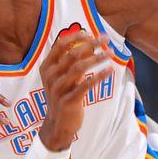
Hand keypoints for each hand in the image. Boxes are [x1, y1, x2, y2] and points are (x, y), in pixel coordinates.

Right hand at [38, 30, 111, 150]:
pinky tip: (109, 71)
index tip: (90, 33)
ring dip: (97, 58)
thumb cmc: (63, 97)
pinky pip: (86, 85)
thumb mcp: (63, 78)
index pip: (59, 45)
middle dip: (91, 44)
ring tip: (111, 53)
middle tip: (106, 39)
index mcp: (46, 67)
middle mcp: (50, 76)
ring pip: (80, 68)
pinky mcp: (68, 101)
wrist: (58, 125)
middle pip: (72, 54)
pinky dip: (99, 76)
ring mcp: (58, 89)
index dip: (75, 37)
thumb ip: (72, 63)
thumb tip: (90, 45)